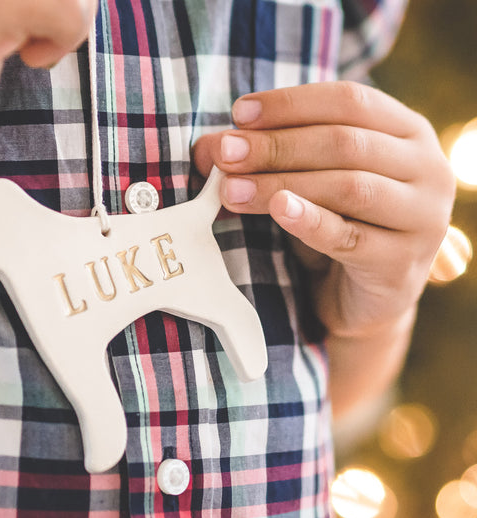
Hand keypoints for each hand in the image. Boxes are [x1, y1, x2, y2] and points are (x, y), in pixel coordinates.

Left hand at [192, 81, 454, 339]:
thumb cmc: (334, 223)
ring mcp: (423, 218)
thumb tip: (211, 146)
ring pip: (348, 187)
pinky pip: (350, 237)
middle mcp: (427, 168)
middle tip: (226, 154)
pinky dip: (311, 221)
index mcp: (407, 132)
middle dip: (277, 145)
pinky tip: (278, 210)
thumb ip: (264, 155)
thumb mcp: (304, 180)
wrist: (362, 297)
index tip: (238, 114)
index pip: (350, 100)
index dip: (290, 104)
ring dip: (281, 184)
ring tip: (232, 189)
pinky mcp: (403, 263)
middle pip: (346, 143)